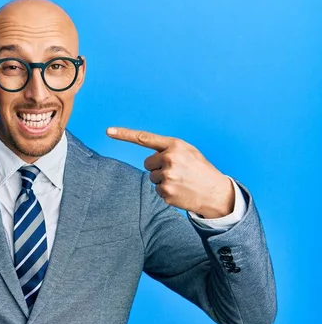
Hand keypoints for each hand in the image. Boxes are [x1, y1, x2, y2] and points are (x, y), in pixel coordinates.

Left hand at [106, 127, 234, 218]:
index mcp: (175, 146)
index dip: (124, 134)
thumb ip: (169, 149)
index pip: (145, 138)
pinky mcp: (165, 192)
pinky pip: (157, 190)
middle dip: (158, 167)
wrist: (216, 192)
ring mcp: (167, 177)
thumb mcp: (189, 152)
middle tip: (177, 171)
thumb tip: (149, 158)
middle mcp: (169, 159)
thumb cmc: (200, 169)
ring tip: (181, 181)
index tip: (108, 131)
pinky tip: (180, 190)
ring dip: (163, 180)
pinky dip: (166, 191)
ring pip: (152, 177)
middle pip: (147, 163)